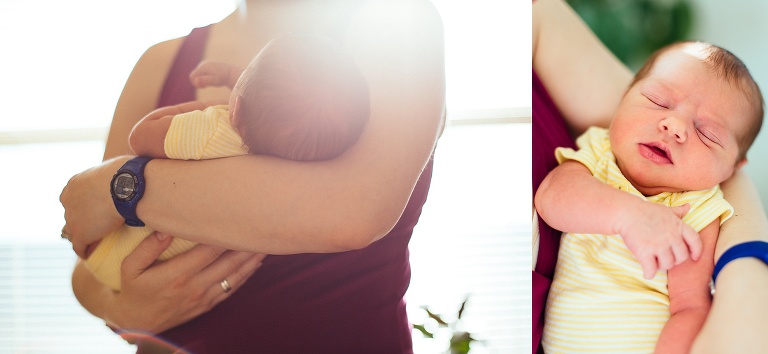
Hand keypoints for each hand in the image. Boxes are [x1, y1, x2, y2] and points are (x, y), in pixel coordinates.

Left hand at [60, 156, 129, 257]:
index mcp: (74, 183)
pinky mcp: (81, 234)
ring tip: (93, 242)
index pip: (73, 198)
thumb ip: (110, 174)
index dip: (83, 205)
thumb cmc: (127, 173)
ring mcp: (72, 218)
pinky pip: (78, 247)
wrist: (127, 186)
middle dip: (81, 220)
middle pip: (71, 214)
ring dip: (82, 236)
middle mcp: (67, 200)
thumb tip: (127, 172)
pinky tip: (90, 254)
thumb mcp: (113, 167)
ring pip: (72, 231)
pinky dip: (84, 250)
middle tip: (96, 226)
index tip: (94, 210)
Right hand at [108, 232, 264, 332]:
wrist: (137, 322)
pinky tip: (256, 262)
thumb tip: (166, 228)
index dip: (226, 234)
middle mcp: (195, 286)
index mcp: (178, 275)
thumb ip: (147, 247)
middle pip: (229, 261)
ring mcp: (204, 297)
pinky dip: (247, 274)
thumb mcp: (130, 267)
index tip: (238, 217)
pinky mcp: (209, 304)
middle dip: (246, 243)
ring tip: (267, 241)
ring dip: (252, 258)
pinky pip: (233, 288)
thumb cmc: (134, 289)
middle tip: (261, 225)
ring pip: (236, 275)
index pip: (209, 250)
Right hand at [189, 61, 241, 88]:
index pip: (192, 76)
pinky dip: (203, 78)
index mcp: (203, 67)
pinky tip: (209, 82)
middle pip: (194, 74)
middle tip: (205, 87)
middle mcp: (203, 64)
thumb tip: (196, 81)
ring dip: (201, 80)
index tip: (203, 88)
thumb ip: (205, 81)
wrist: (231, 73)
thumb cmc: (223, 78)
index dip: (195, 83)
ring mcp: (205, 64)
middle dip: (198, 82)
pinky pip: (201, 73)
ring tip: (207, 85)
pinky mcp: (208, 66)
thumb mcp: (214, 81)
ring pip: (198, 74)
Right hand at [618, 202, 701, 278]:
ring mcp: (658, 245)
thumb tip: (687, 207)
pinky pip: (651, 270)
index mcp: (678, 226)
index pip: (695, 241)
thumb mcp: (665, 210)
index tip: (694, 257)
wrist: (626, 213)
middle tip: (665, 258)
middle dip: (675, 260)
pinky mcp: (645, 252)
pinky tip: (647, 273)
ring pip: (668, 265)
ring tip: (655, 262)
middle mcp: (671, 237)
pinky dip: (649, 274)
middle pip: (682, 257)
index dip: (697, 251)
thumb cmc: (645, 211)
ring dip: (662, 266)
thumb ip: (678, 212)